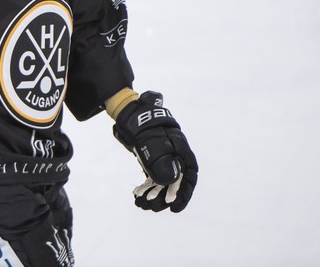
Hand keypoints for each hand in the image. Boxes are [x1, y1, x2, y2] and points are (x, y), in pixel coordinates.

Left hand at [113, 91, 197, 212]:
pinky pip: (152, 176)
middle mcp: (174, 152)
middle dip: (171, 194)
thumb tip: (169, 180)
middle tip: (164, 207)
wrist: (130, 111)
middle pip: (178, 178)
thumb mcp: (152, 141)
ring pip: (164, 179)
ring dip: (157, 194)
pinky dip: (146, 187)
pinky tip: (137, 196)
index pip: (189, 171)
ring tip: (147, 205)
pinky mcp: (152, 158)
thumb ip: (161, 157)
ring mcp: (163, 155)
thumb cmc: (143, 120)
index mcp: (179, 145)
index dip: (185, 190)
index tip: (176, 203)